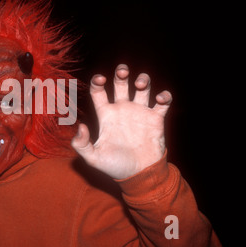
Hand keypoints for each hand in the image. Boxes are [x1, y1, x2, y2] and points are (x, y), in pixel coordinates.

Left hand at [71, 64, 171, 179]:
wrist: (139, 175)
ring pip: (143, 87)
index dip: (97, 81)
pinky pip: (163, 102)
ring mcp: (140, 112)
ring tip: (141, 84)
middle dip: (121, 73)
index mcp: (106, 115)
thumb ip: (82, 144)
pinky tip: (160, 98)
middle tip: (122, 70)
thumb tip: (81, 127)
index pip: (99, 92)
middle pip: (121, 83)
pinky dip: (164, 96)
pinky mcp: (156, 119)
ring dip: (143, 80)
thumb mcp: (93, 158)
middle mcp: (122, 110)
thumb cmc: (115, 167)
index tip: (100, 78)